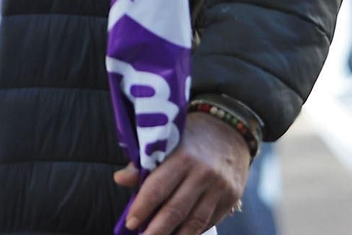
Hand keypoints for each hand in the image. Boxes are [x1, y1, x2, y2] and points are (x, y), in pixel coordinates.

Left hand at [113, 112, 250, 233]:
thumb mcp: (168, 139)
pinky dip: (193, 232)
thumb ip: (144, 162)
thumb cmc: (192, 135)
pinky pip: (209, 221)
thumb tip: (120, 179)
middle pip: (176, 210)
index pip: (158, 187)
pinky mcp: (231, 198)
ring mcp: (220, 188)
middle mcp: (203, 173)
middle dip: (156, 230)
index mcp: (183, 156)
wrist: (230, 128)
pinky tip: (180, 234)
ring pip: (194, 222)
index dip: (142, 208)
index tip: (130, 223)